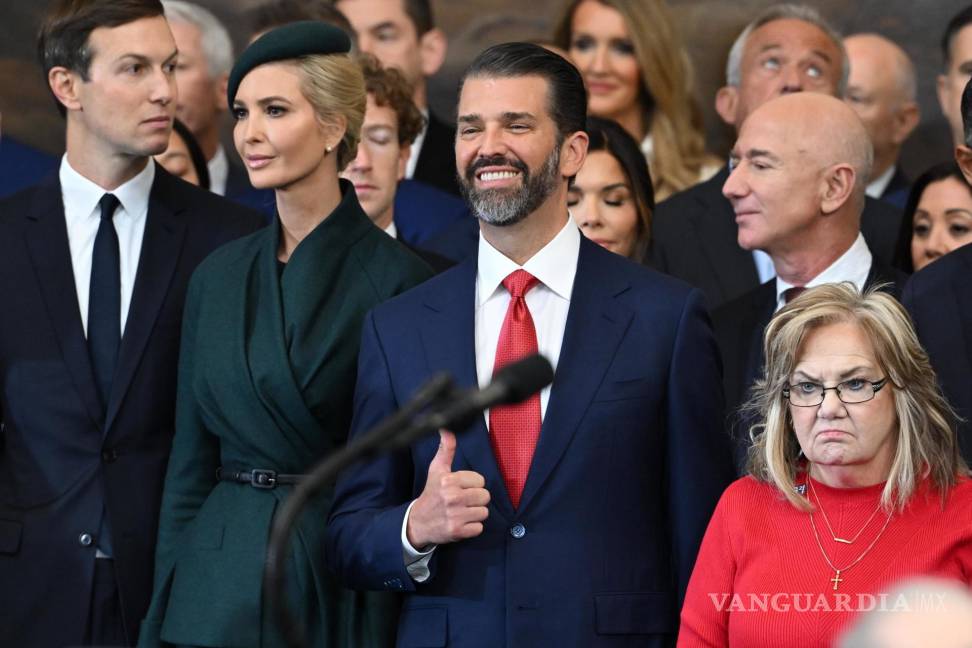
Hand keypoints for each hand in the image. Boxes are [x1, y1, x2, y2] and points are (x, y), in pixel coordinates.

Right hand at [406, 429, 489, 548]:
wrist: (418, 522)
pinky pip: (479, 528)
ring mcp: (455, 515)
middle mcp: (452, 497)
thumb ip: (446, 449)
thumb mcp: (437, 469)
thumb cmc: (431, 493)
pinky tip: (461, 523)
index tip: (460, 488)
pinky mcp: (457, 531)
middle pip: (485, 496)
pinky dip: (472, 528)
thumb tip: (447, 428)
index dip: (472, 484)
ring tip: (462, 512)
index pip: (480, 480)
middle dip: (476, 499)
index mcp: (448, 480)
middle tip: (462, 501)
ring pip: (484, 512)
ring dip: (475, 513)